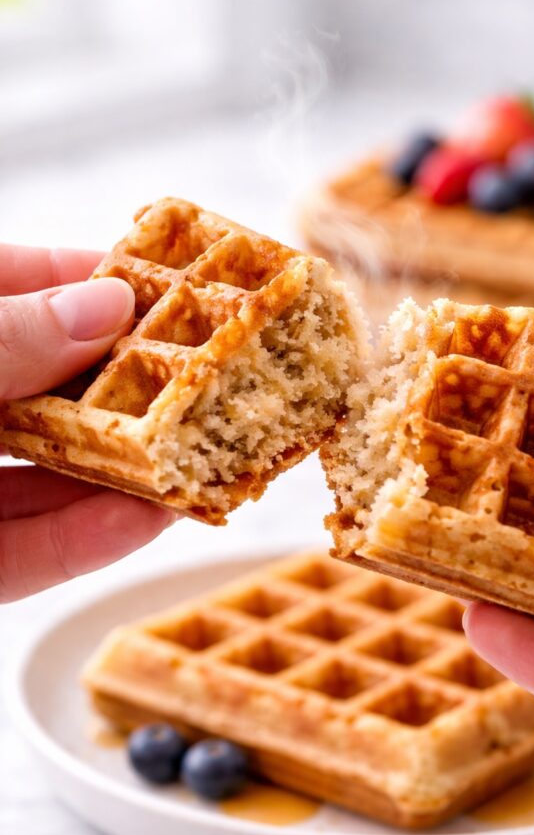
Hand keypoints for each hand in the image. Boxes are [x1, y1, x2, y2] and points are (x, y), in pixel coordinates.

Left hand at [0, 244, 173, 601]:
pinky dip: (82, 542)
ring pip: (46, 477)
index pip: (10, 287)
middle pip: (48, 389)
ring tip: (202, 462)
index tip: (167, 281)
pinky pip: (23, 555)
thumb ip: (0, 339)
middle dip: (131, 390)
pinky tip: (142, 523)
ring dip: (126, 475)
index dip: (86, 279)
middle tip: (211, 382)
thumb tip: (106, 304)